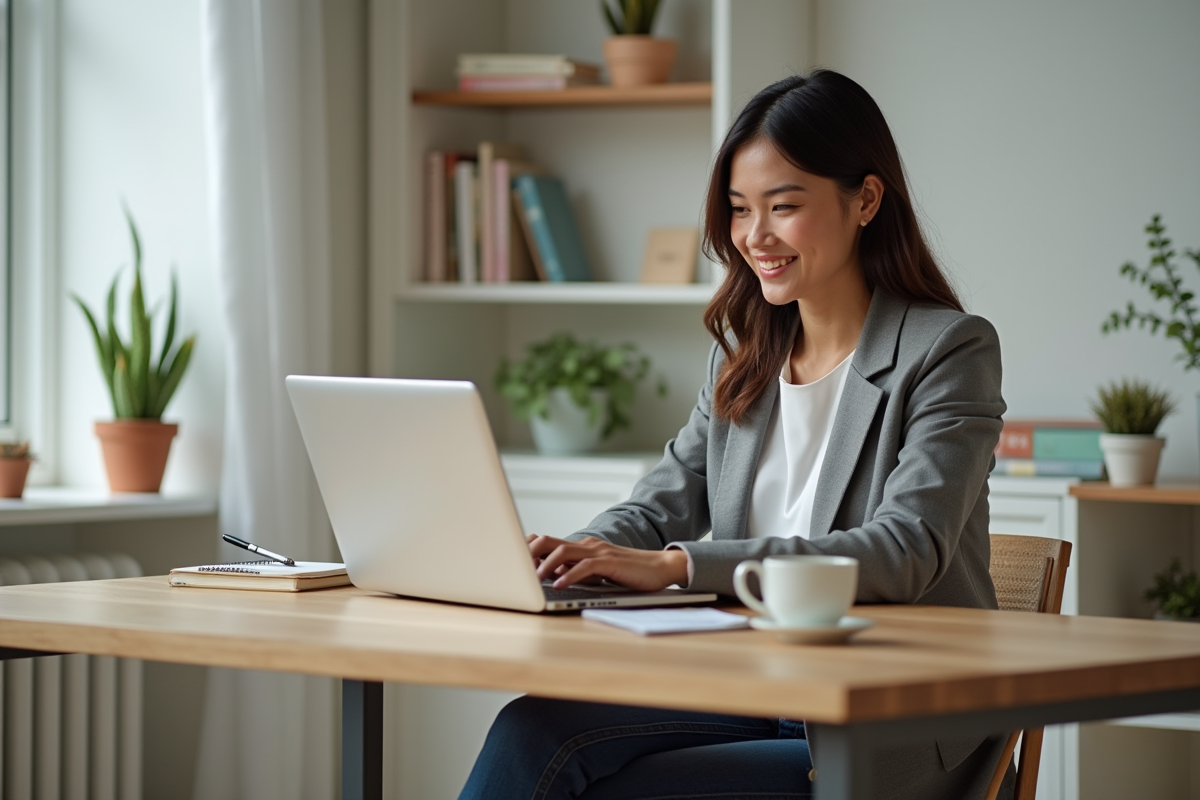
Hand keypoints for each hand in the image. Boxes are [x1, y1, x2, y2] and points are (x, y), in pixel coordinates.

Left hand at [526, 534, 688, 591]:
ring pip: (563, 552)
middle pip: (548, 541)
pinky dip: (569, 576)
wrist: (660, 568)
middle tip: (512, 569)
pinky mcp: (610, 562)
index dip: (526, 549)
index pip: (546, 541)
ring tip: (532, 581)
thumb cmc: (628, 573)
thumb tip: (550, 576)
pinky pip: (584, 567)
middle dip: (527, 553)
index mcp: (581, 547)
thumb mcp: (596, 572)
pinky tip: (559, 586)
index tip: (509, 562)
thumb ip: (575, 570)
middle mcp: (586, 545)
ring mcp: (598, 552)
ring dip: (544, 566)